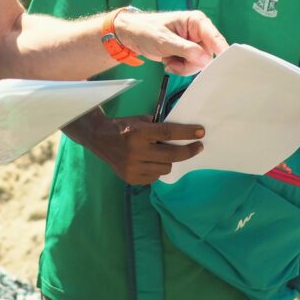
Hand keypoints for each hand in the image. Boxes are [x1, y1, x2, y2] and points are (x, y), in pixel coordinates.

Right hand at [84, 114, 204, 184]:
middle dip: (189, 151)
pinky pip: (155, 177)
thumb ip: (157, 127)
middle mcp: (136, 151)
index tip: (201, 132)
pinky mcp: (131, 178)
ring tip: (161, 153)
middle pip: (171, 155)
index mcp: (139, 132)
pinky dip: (156, 169)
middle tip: (198, 147)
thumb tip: (180, 133)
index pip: (168, 133)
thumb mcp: (139, 120)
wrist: (99, 139)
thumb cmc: (123, 126)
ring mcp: (133, 167)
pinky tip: (149, 161)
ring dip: (169, 161)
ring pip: (165, 168)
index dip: (187, 133)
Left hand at [115, 9, 227, 75]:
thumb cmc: (145, 30)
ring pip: (199, 64)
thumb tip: (205, 60)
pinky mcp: (187, 53)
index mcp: (196, 21)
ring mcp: (193, 43)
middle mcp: (198, 32)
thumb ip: (186, 50)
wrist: (131, 35)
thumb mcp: (164, 40)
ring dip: (183, 67)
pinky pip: (191, 67)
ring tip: (169, 60)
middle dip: (191, 63)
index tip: (224, 65)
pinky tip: (169, 61)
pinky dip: (179, 68)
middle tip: (174, 62)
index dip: (221, 51)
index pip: (215, 38)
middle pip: (207, 55)